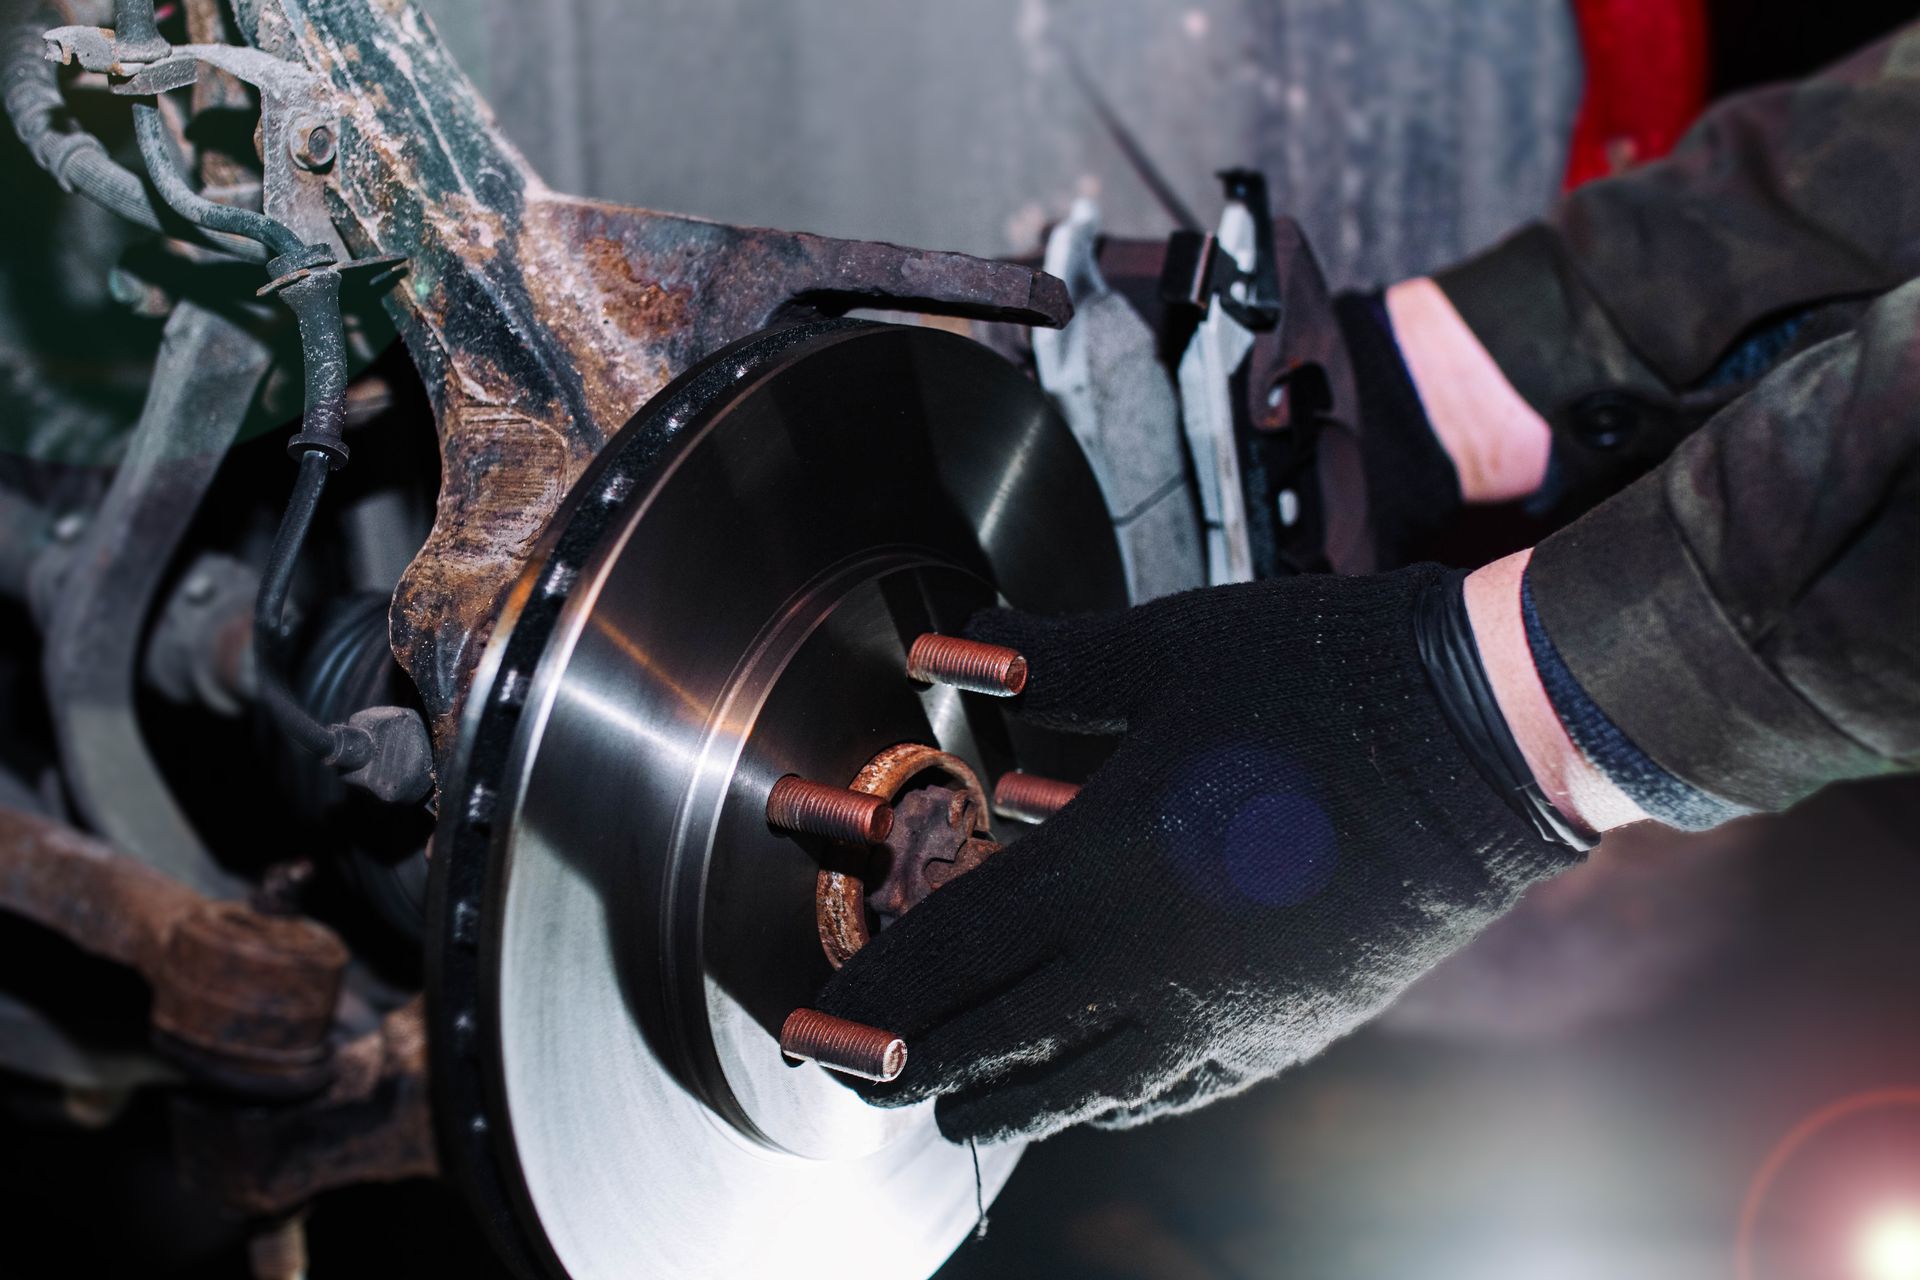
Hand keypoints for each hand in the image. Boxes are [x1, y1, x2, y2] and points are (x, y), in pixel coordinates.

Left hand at [816, 566, 1582, 1141]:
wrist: (1486, 737)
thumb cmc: (1324, 677)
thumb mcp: (1169, 647)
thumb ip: (1045, 659)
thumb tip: (950, 646)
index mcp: (1109, 865)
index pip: (955, 958)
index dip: (875, 1002)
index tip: (815, 1028)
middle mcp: (1155, 961)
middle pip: (1003, 1043)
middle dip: (913, 1071)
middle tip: (857, 1083)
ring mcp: (1226, 1009)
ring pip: (1086, 1088)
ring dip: (1005, 1104)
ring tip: (954, 1117)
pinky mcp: (1289, 1028)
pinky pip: (1176, 1088)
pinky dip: (1112, 1101)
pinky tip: (1091, 1102)